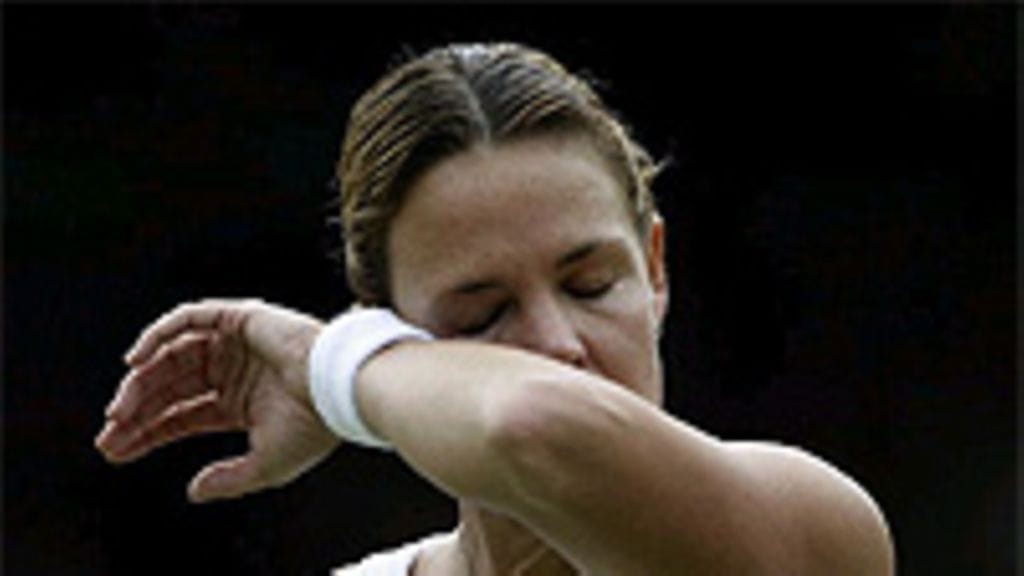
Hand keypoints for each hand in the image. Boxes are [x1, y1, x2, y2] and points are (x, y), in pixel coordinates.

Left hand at [95, 299, 339, 502]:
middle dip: (137, 410)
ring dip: (143, 380)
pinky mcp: (239, 319)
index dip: (147, 432)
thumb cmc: (314, 427)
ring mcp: (235, 344)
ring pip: (173, 357)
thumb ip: (228, 480)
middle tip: (109, 431)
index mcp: (241, 403)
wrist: (339, 390)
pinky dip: (158, 335)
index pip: (182, 416)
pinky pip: (188, 320)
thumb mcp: (265, 465)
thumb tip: (193, 491)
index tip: (115, 449)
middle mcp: (234, 372)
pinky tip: (137, 361)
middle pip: (171, 388)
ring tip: (121, 407)